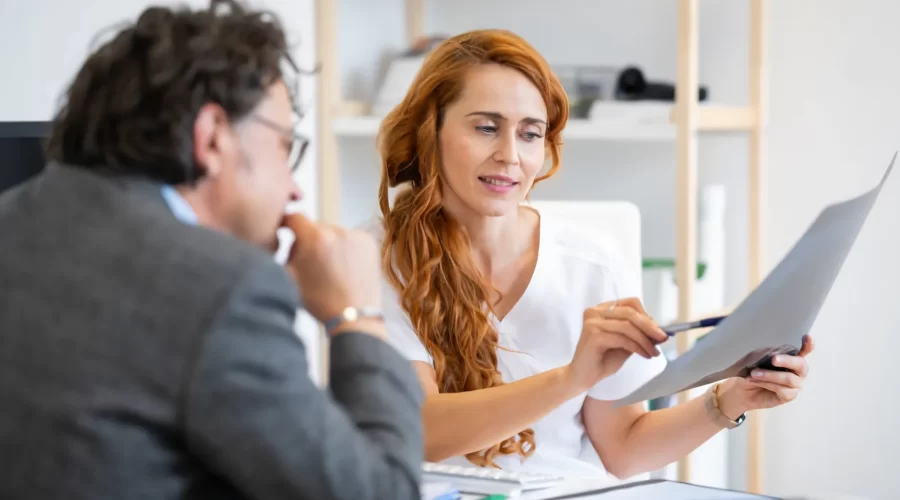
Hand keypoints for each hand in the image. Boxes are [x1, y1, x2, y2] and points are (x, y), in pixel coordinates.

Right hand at [282, 214, 382, 332]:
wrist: (354, 316)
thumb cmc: (321, 301)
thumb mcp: (290, 277)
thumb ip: (282, 252)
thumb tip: (279, 238)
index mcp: (315, 238)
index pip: (295, 217)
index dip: (287, 224)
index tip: (286, 232)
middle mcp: (337, 231)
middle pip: (315, 227)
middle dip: (309, 240)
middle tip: (310, 262)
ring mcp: (355, 236)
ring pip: (333, 232)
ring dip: (328, 244)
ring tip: (330, 268)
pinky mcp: (368, 242)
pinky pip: (350, 238)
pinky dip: (345, 248)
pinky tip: (344, 267)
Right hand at [566, 297, 668, 391]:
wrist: (582, 377)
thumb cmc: (602, 360)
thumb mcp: (625, 343)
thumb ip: (638, 334)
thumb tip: (660, 330)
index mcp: (602, 309)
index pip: (630, 303)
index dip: (646, 315)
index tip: (658, 331)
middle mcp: (595, 311)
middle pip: (630, 313)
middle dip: (650, 327)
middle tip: (663, 339)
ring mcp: (592, 322)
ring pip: (628, 326)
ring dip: (645, 340)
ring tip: (653, 352)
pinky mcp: (593, 335)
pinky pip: (622, 338)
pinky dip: (637, 347)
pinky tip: (645, 355)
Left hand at [717, 335, 814, 417]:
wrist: (742, 389)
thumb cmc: (752, 370)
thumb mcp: (756, 358)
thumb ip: (767, 354)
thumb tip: (773, 353)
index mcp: (792, 358)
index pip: (804, 351)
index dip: (808, 344)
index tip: (807, 336)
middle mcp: (798, 371)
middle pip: (800, 365)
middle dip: (787, 361)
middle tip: (774, 359)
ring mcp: (795, 385)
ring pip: (789, 379)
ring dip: (769, 375)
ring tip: (754, 373)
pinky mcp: (789, 396)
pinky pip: (782, 390)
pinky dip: (766, 384)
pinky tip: (755, 381)